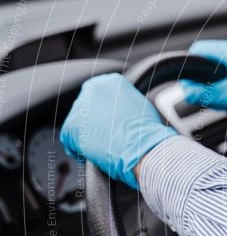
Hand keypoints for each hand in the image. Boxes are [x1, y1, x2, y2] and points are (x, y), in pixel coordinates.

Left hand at [60, 73, 176, 189]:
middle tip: (108, 136)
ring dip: (89, 136)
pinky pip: (70, 140)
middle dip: (96, 123)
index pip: (101, 95)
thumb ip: (125, 102)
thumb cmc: (147, 131)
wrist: (142, 148)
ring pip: (79, 124)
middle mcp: (92, 89)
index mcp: (111, 81)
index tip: (112, 123)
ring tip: (105, 147)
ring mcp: (80, 108)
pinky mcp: (71, 127)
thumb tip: (122, 111)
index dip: (107, 113)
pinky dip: (80, 150)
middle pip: (88, 108)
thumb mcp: (141, 106)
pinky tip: (95, 154)